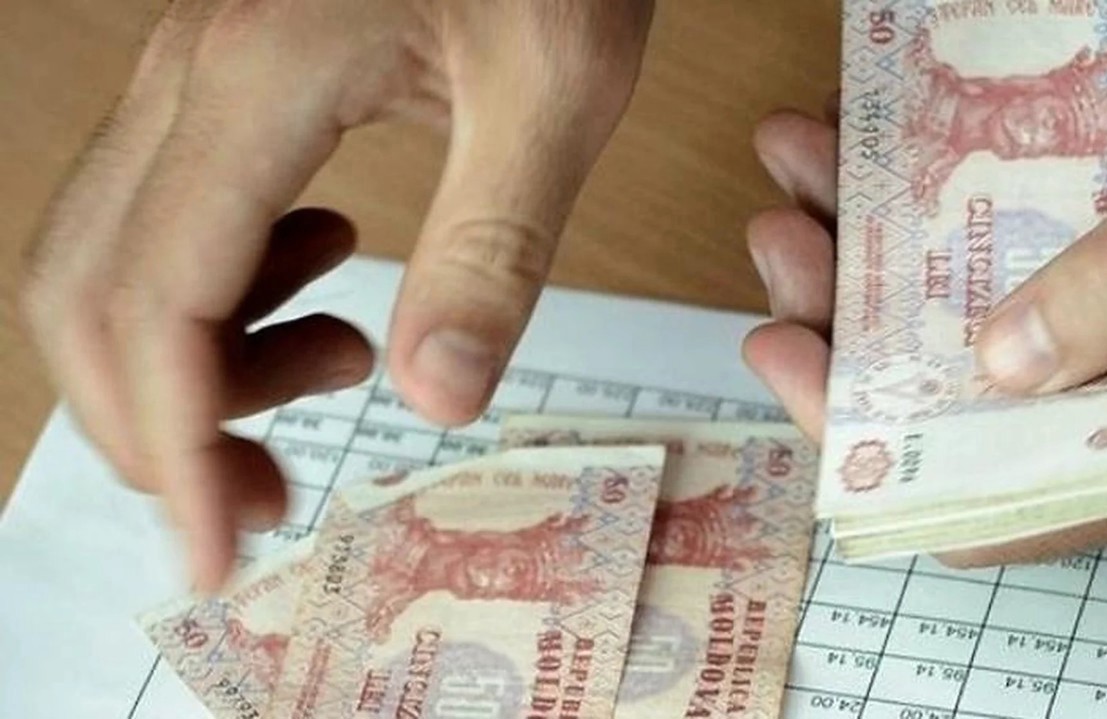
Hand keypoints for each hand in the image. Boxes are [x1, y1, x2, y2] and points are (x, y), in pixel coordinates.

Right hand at [21, 0, 653, 590]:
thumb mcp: (557, 88)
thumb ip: (495, 245)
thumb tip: (438, 398)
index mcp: (260, 75)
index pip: (158, 301)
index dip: (175, 446)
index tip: (224, 549)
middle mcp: (192, 75)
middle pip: (90, 293)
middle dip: (164, 426)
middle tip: (272, 494)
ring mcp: (194, 74)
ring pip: (114, 259)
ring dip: (196, 360)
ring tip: (340, 364)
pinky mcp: (226, 84)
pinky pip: (169, 215)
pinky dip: (223, 293)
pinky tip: (330, 278)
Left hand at [745, 71, 1106, 564]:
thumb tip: (1005, 361)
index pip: (971, 499)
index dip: (859, 436)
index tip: (785, 347)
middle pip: (935, 418)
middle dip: (841, 326)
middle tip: (787, 233)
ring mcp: (1106, 386)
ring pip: (945, 352)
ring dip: (863, 269)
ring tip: (809, 179)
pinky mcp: (1096, 328)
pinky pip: (979, 302)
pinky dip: (917, 244)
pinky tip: (876, 172)